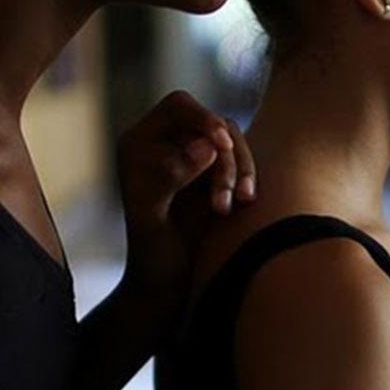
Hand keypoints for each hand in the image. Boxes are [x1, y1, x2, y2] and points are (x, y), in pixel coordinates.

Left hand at [115, 91, 255, 306]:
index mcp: (142, 144)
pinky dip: (247, 178)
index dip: (203, 117)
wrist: (168, 282)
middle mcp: (168, 144)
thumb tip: (206, 146)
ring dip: (238, 170)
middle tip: (223, 200)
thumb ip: (170, 175)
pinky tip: (244, 203)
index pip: (179, 107)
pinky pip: (242, 160)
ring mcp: (195, 158)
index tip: (221, 144)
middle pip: (212, 123)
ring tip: (229, 208)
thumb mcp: (151, 215)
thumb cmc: (151, 251)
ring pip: (232, 141)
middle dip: (225, 158)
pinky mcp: (216, 175)